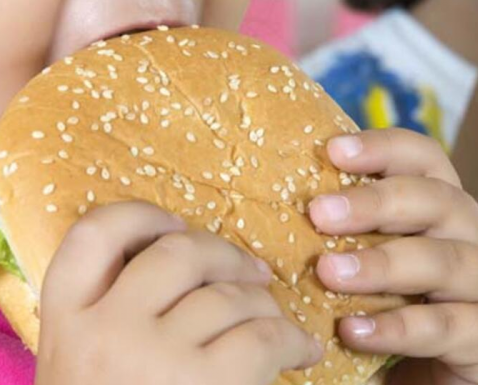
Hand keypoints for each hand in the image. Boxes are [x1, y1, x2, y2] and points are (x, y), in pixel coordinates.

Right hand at [35, 202, 321, 384]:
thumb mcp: (87, 369)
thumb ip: (112, 315)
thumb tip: (185, 257)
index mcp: (65, 323)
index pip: (94, 234)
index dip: (142, 216)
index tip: (175, 225)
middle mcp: (105, 331)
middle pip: (179, 251)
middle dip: (226, 254)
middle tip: (253, 273)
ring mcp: (154, 357)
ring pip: (229, 295)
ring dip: (266, 305)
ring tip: (278, 324)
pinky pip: (264, 336)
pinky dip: (294, 339)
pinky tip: (303, 351)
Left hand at [310, 129, 477, 384]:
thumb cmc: (403, 320)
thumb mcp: (375, 275)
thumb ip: (345, 245)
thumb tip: (269, 218)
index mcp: (443, 213)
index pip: (424, 160)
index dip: (384, 147)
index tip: (333, 150)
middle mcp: (473, 239)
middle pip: (437, 200)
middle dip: (376, 203)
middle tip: (319, 213)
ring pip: (444, 261)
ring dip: (383, 263)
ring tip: (328, 273)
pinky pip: (447, 326)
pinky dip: (399, 327)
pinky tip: (353, 331)